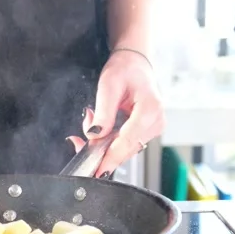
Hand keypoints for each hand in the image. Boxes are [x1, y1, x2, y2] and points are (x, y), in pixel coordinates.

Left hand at [81, 50, 163, 176]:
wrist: (135, 64)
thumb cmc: (125, 69)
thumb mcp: (109, 85)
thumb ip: (103, 112)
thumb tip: (94, 135)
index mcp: (150, 108)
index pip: (128, 140)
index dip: (111, 157)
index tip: (98, 169)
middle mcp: (156, 121)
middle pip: (126, 149)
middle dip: (101, 150)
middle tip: (77, 143)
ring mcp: (154, 128)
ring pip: (125, 149)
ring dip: (104, 146)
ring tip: (89, 126)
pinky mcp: (147, 132)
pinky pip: (127, 144)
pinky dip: (110, 143)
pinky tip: (99, 133)